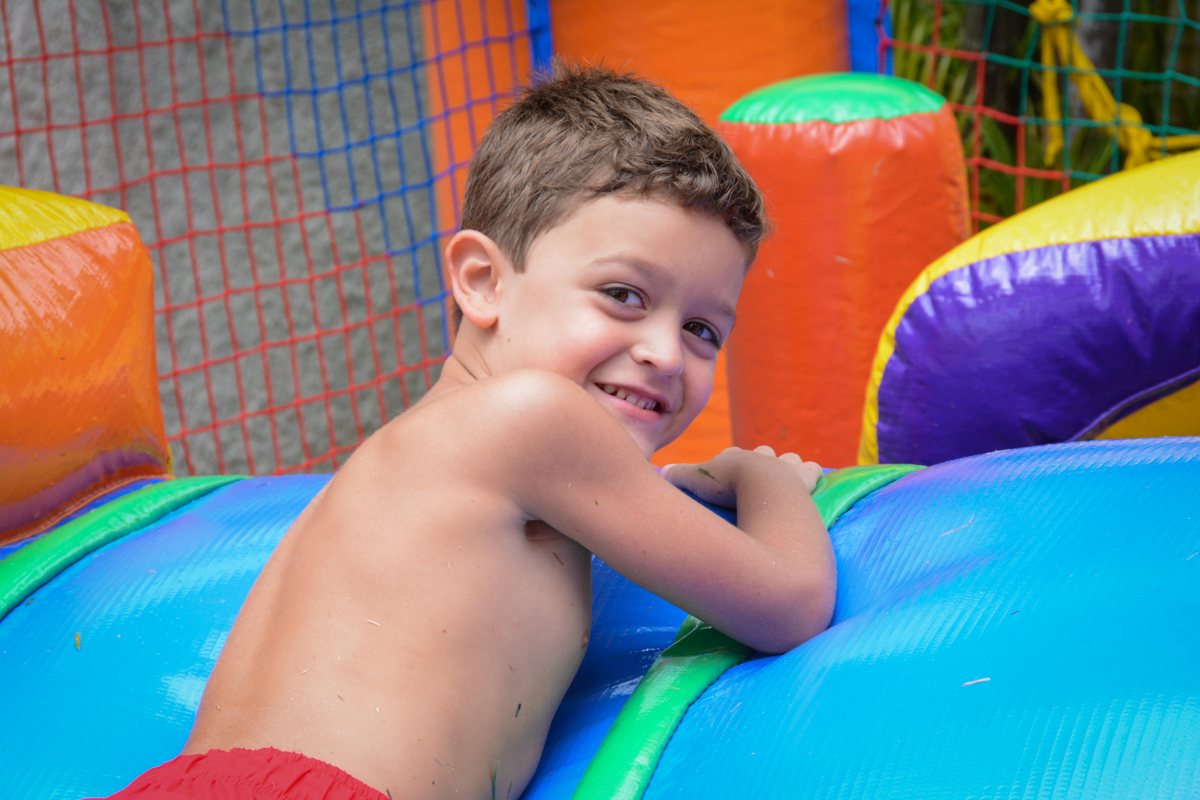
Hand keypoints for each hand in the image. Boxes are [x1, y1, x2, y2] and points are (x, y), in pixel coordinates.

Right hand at [662, 445, 821, 507]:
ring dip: (787, 469)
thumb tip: (663, 470)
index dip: (729, 465)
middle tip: (753, 483)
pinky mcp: (805, 479)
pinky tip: (810, 484)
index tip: (725, 477)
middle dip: (760, 464)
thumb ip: (679, 475)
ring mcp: (785, 467)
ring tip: (783, 483)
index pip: (732, 455)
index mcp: (737, 458)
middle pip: (763, 454)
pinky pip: (812, 472)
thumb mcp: (697, 480)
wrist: (762, 486)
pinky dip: (811, 477)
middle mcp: (762, 458)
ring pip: (790, 461)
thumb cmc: (728, 484)